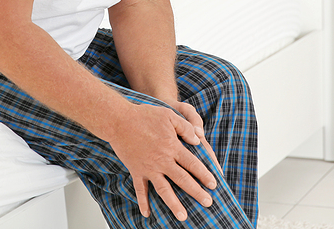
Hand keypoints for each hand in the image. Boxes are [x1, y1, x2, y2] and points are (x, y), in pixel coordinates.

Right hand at [108, 103, 217, 220]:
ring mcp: (148, 168)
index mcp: (172, 147)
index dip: (204, 174)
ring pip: (164, 190)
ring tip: (183, 217)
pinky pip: (140, 189)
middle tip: (208, 203)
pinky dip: (143, 202)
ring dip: (174, 204)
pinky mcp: (136, 170)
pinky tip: (147, 214)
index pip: (193, 164)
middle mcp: (162, 161)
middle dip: (197, 192)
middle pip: (183, 180)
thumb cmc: (144, 115)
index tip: (213, 184)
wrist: (119, 120)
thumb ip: (185, 128)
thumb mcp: (169, 116)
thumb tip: (198, 139)